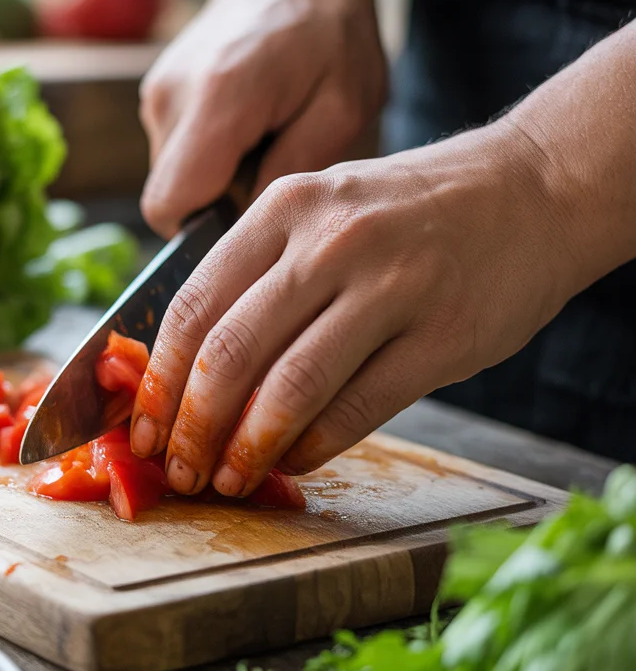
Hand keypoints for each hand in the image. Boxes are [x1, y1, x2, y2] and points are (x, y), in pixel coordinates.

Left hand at [129, 122, 581, 494]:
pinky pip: (356, 408)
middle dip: (191, 426)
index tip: (140, 429)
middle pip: (229, 353)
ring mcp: (389, 287)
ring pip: (290, 388)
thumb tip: (185, 375)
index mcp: (283, 210)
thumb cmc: (406, 215)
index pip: (191, 306)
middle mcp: (330, 241)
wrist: (530, 190)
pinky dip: (311, 447)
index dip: (157, 380)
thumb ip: (257, 280)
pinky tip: (291, 463)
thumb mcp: (320, 215)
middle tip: (176, 469)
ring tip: (227, 480)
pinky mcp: (441, 336)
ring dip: (247, 448)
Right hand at [139, 0, 386, 236]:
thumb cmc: (331, 30)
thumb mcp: (344, 105)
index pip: (170, 207)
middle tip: (271, 172)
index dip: (207, 234)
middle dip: (216, 206)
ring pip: (171, 179)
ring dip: (214, 180)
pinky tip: (246, 127)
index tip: (253, 220)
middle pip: (168, 199)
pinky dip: (208, 158)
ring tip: (263, 142)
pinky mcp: (157, 94)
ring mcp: (156, 93)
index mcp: (218, 99)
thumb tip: (249, 223)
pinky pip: (174, 155)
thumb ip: (293, 171)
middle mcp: (171, 97)